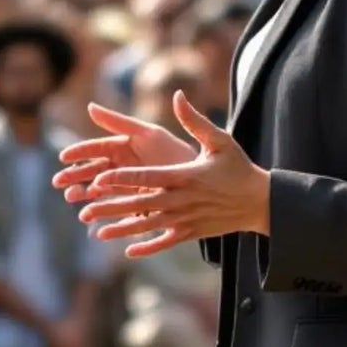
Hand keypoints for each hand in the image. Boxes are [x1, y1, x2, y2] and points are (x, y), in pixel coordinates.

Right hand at [52, 101, 197, 205]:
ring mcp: (128, 187)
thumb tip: (89, 106)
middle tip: (59, 183)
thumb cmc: (173, 151)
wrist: (201, 180)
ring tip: (73, 200)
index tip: (64, 157)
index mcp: (125, 147)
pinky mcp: (136, 206)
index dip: (80, 152)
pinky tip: (90, 219)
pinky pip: (115, 211)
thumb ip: (119, 122)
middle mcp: (124, 167)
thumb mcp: (147, 134)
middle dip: (75, 176)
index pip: (97, 148)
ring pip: (100, 192)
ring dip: (84, 195)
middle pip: (94, 171)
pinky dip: (102, 214)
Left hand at [75, 91, 269, 258]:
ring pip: (148, 225)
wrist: (260, 201)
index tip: (99, 179)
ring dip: (122, 229)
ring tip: (97, 232)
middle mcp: (182, 200)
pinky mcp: (192, 233)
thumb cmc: (238, 167)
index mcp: (184, 175)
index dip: (122, 178)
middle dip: (112, 206)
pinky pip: (165, 242)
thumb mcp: (220, 140)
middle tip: (86, 208)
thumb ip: (194, 120)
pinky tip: (129, 251)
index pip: (147, 177)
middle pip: (141, 204)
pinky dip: (148, 247)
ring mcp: (186, 219)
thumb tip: (177, 95)